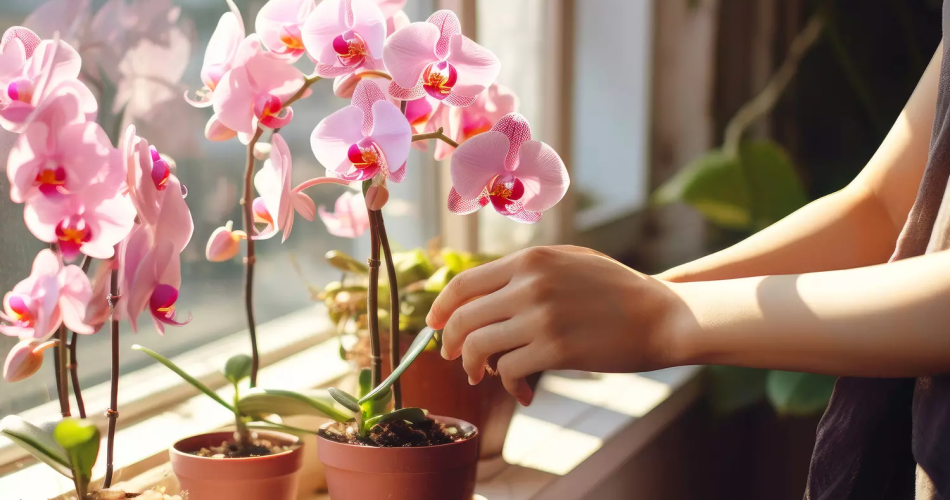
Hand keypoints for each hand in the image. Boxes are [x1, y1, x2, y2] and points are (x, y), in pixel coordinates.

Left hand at [426, 245, 689, 404]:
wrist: (661, 315)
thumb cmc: (615, 290)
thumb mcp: (569, 261)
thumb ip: (526, 269)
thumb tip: (481, 293)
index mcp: (530, 259)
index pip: (464, 283)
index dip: (441, 307)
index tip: (433, 324)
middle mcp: (530, 285)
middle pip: (462, 318)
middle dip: (448, 342)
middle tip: (452, 356)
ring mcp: (541, 318)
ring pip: (478, 346)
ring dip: (473, 367)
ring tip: (483, 375)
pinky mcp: (555, 350)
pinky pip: (509, 371)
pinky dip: (509, 386)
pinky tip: (523, 391)